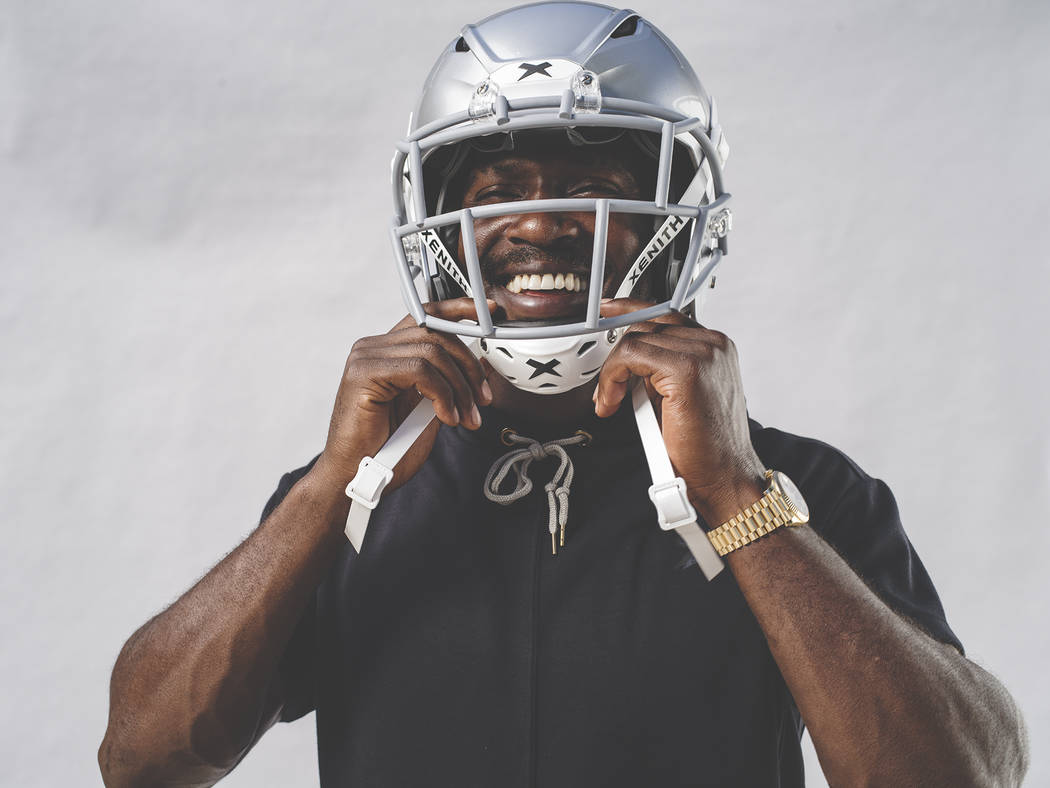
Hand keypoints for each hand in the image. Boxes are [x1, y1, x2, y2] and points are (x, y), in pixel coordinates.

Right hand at [312, 298, 493, 491]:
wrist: (355, 477)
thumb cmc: (386, 449)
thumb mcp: (430, 410)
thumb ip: (449, 384)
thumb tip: (481, 364)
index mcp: (387, 350)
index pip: (425, 316)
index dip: (458, 310)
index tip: (489, 312)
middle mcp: (374, 347)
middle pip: (435, 334)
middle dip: (469, 368)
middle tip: (482, 400)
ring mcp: (366, 357)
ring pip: (431, 352)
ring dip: (459, 388)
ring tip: (465, 417)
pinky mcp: (364, 373)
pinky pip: (419, 370)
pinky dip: (442, 394)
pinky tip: (446, 418)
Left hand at [595, 298, 765, 522]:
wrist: (724, 476)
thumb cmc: (705, 446)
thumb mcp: (680, 394)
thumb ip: (661, 369)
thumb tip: (628, 359)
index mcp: (715, 346)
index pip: (666, 314)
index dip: (632, 310)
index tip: (608, 311)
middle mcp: (713, 343)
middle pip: (647, 324)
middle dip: (617, 356)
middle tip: (606, 389)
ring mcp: (703, 352)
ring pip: (635, 340)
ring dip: (612, 373)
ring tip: (609, 402)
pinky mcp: (686, 368)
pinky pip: (631, 356)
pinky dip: (612, 378)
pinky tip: (612, 402)